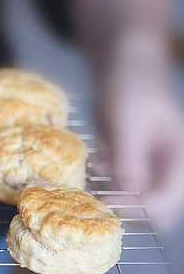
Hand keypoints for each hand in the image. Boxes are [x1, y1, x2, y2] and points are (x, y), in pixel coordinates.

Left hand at [99, 67, 183, 230]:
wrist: (121, 66)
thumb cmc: (132, 88)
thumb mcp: (128, 122)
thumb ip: (129, 156)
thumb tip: (128, 189)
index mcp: (179, 158)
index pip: (166, 200)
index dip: (139, 207)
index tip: (108, 201)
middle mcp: (166, 167)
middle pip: (152, 206)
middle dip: (124, 203)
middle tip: (98, 192)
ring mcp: (148, 166)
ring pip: (132, 197)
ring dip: (111, 189)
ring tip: (101, 163)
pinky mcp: (129, 162)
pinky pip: (117, 183)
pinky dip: (104, 177)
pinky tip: (98, 158)